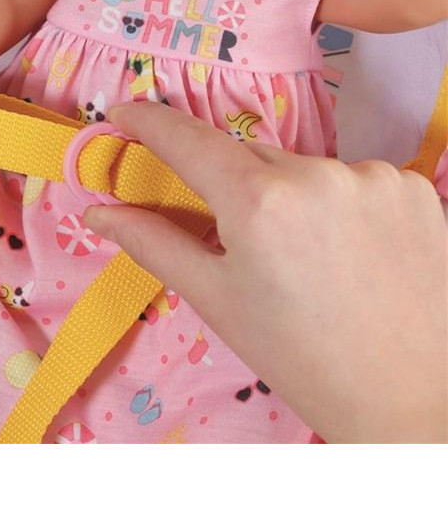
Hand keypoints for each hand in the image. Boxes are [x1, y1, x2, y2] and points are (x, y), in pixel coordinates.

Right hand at [84, 102, 446, 442]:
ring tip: (307, 259)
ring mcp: (373, 175)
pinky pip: (353, 179)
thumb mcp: (216, 299)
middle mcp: (317, 172)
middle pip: (249, 158)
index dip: (149, 121)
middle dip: (233, 187)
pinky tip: (350, 251)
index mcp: (258, 202)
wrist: (407, 398)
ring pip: (303, 169)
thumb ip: (153, 242)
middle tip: (240, 241)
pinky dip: (338, 203)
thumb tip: (98, 211)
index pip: (188, 139)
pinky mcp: (414, 186)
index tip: (123, 113)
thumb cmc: (297, 356)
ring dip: (289, 197)